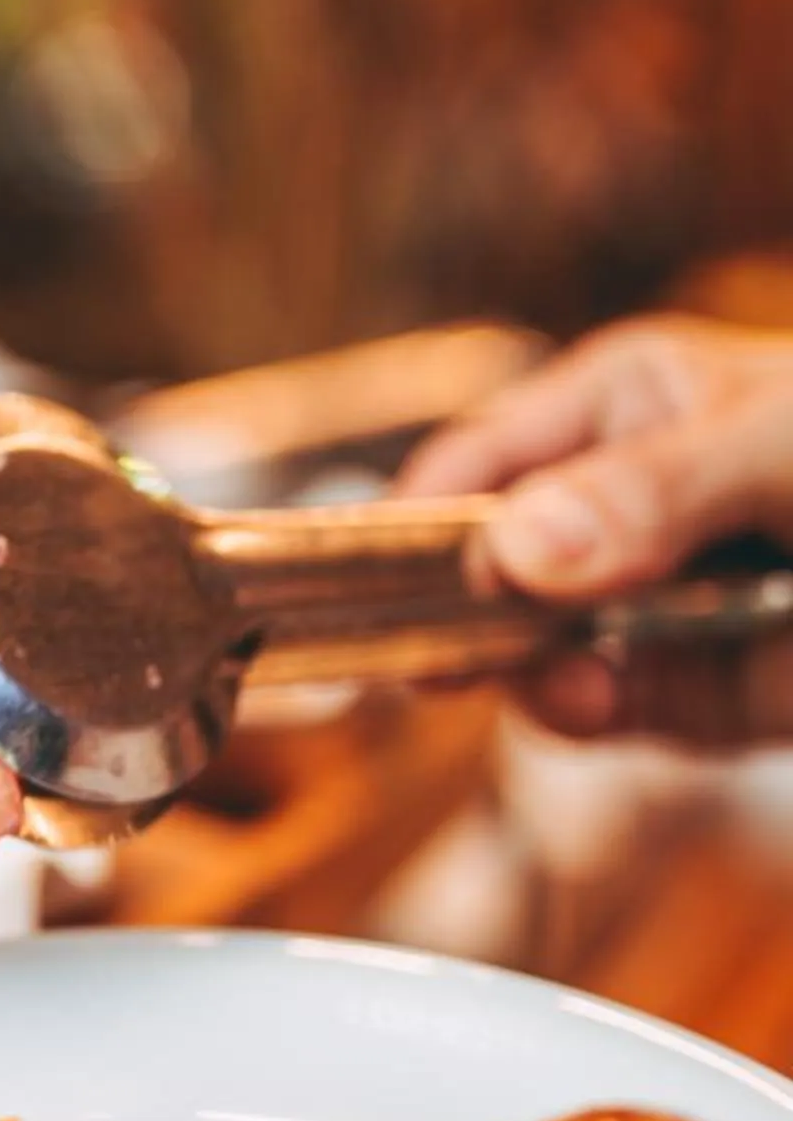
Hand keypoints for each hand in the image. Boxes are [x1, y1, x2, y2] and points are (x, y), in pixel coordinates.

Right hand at [396, 315, 792, 745]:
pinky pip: (602, 710)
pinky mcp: (687, 687)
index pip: (471, 465)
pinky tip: (605, 695)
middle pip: (483, 570)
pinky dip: (590, 712)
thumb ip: (646, 490)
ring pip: (529, 654)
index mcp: (613, 408)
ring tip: (573, 680)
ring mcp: (642, 603)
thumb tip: (513, 551)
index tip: (368, 585)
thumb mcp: (772, 445)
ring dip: (532, 674)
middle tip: (432, 662)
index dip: (412, 524)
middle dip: (460, 617)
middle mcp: (609, 506)